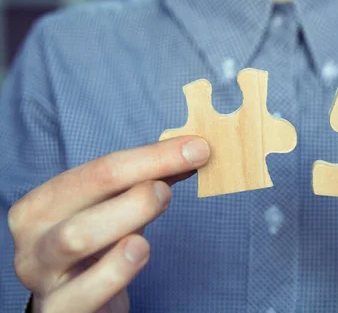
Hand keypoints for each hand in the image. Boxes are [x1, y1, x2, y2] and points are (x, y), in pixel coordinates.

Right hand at [8, 136, 209, 312]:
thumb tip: (194, 152)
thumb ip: (151, 182)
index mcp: (45, 202)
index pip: (99, 170)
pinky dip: (115, 270)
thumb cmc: (96, 250)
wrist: (72, 305)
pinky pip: (83, 292)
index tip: (197, 148)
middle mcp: (34, 235)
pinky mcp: (59, 311)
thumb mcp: (118, 211)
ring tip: (160, 207)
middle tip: (173, 187)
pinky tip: (139, 251)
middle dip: (137, 184)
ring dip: (126, 216)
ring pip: (76, 238)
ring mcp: (41, 275)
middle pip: (82, 194)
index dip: (152, 156)